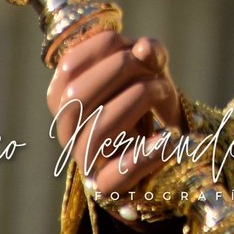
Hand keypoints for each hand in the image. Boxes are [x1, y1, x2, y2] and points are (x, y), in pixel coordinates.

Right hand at [46, 31, 184, 214]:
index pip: (70, 65)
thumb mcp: (152, 70)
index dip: (106, 46)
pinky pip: (118, 177)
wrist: (164, 142)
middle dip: (119, 70)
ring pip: (97, 131)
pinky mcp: (108, 186)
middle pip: (76, 96)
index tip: (135, 46)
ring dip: (136, 101)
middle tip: (153, 67)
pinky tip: (168, 138)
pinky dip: (145, 156)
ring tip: (164, 90)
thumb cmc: (148, 99)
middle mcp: (68, 129)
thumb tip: (144, 48)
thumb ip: (151, 54)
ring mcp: (85, 159)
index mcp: (66, 98)